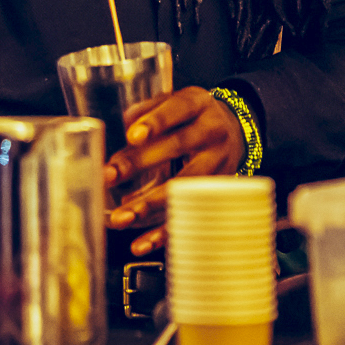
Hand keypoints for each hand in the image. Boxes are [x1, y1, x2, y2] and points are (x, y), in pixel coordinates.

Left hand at [102, 86, 246, 255]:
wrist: (236, 131)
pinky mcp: (216, 193)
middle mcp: (212, 133)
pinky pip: (189, 215)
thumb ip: (146, 111)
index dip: (156, 122)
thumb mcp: (175, 100)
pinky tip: (141, 243)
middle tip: (109, 176)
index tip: (132, 136)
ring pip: (184, 186)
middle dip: (139, 163)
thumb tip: (118, 129)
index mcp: (198, 103)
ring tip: (122, 216)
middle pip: (177, 147)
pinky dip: (164, 232)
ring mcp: (218, 165)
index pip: (177, 109)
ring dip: (150, 204)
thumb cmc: (193, 116)